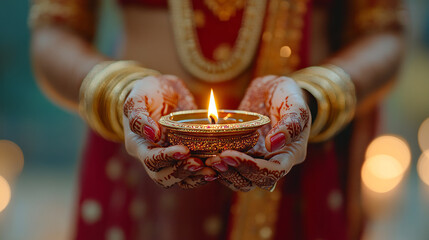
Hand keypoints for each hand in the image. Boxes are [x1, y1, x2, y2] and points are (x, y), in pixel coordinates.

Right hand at [123, 75, 216, 188]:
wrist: (162, 91)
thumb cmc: (147, 93)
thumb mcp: (137, 97)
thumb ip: (139, 116)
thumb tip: (153, 134)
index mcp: (139, 146)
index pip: (151, 160)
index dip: (167, 158)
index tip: (184, 151)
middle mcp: (153, 158)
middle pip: (164, 177)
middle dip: (183, 172)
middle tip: (200, 164)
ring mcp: (170, 160)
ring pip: (180, 179)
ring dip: (196, 177)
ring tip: (212, 171)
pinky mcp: (185, 158)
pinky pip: (193, 173)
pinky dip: (204, 174)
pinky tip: (217, 170)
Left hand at [206, 75, 310, 190]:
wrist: (273, 91)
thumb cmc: (288, 95)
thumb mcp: (295, 103)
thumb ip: (290, 122)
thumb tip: (273, 144)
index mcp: (291, 154)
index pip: (273, 171)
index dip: (252, 168)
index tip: (229, 154)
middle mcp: (274, 162)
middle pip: (255, 180)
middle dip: (234, 171)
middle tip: (216, 158)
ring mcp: (258, 160)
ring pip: (242, 180)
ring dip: (225, 173)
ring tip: (210, 160)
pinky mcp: (244, 155)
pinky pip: (232, 169)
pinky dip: (220, 168)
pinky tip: (206, 158)